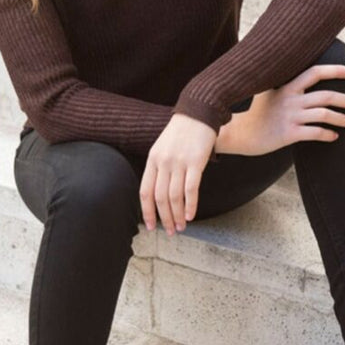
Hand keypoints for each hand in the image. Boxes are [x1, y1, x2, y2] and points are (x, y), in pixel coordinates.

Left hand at [140, 113, 216, 234]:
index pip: (145, 192)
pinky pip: (190, 189)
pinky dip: (190, 205)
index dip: (147, 212)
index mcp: (152, 160)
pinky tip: (191, 215)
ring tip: (181, 227)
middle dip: (164, 218)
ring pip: (174, 197)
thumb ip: (160, 167)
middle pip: (160, 198)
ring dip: (177, 215)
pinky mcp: (195, 162)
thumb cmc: (182, 131)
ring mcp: (179, 162)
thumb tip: (161, 192)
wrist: (199, 112)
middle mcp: (163, 162)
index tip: (151, 226)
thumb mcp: (163, 147)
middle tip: (169, 232)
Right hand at [237, 64, 344, 156]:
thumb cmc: (257, 115)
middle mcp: (290, 100)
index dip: (335, 70)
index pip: (315, 72)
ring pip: (325, 115)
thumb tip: (305, 81)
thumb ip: (286, 87)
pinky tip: (334, 137)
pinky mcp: (289, 134)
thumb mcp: (269, 94)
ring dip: (341, 118)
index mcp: (287, 87)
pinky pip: (316, 133)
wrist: (240, 134)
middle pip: (327, 96)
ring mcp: (290, 117)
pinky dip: (328, 135)